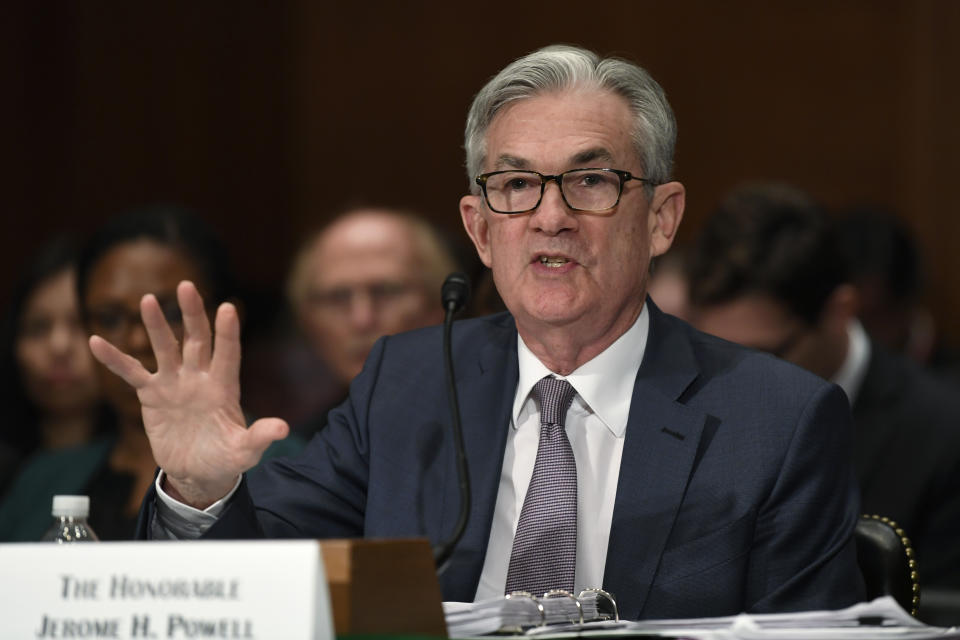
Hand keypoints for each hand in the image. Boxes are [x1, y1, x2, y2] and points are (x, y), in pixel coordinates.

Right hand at [89, 280, 288, 508]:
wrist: (198, 473)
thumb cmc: (226, 459)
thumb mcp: (245, 451)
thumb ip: (260, 437)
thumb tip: (283, 429)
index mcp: (224, 387)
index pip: (228, 354)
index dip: (228, 333)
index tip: (228, 308)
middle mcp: (200, 377)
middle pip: (196, 339)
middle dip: (192, 314)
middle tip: (186, 286)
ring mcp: (175, 383)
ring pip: (165, 347)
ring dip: (156, 325)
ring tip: (147, 299)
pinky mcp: (152, 395)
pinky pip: (131, 372)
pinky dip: (114, 358)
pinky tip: (96, 341)